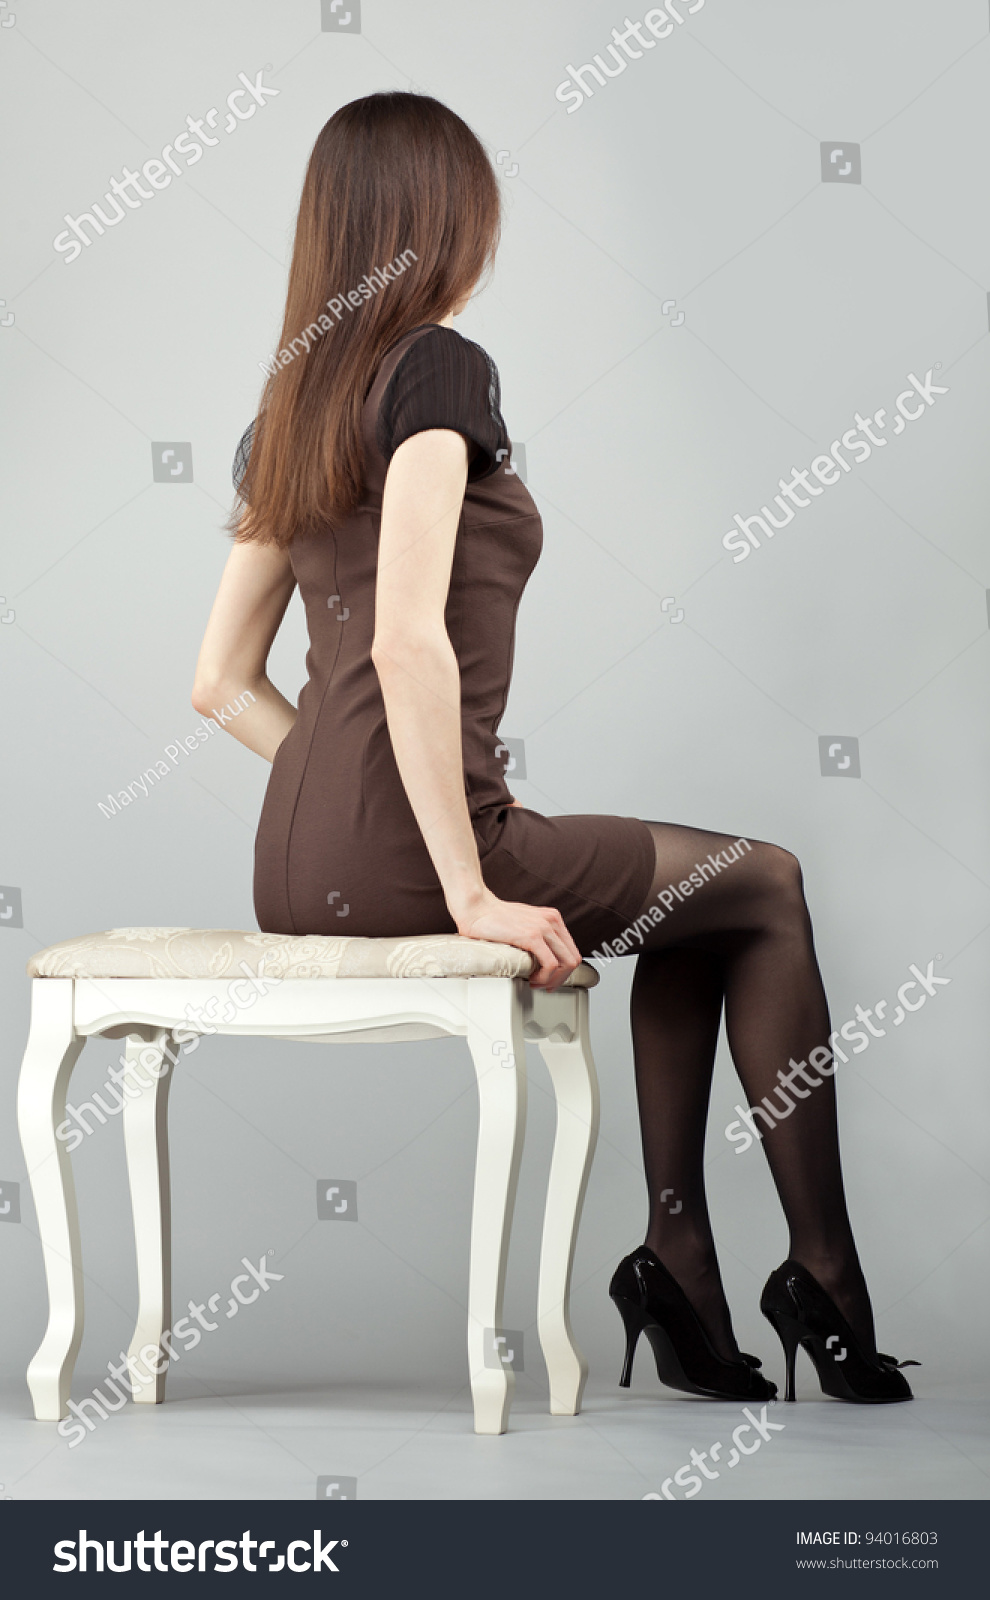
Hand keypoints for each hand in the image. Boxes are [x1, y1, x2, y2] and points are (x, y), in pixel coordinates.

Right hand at [454, 890, 581, 991]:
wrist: (476, 908)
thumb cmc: (493, 918)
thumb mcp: (524, 924)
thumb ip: (536, 937)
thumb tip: (539, 958)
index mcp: (552, 918)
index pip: (571, 950)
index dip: (563, 970)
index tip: (550, 979)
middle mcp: (552, 921)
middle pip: (573, 959)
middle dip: (561, 979)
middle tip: (544, 986)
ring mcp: (544, 927)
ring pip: (567, 963)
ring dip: (553, 980)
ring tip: (537, 983)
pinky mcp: (532, 936)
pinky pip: (551, 964)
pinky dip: (545, 977)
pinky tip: (532, 979)